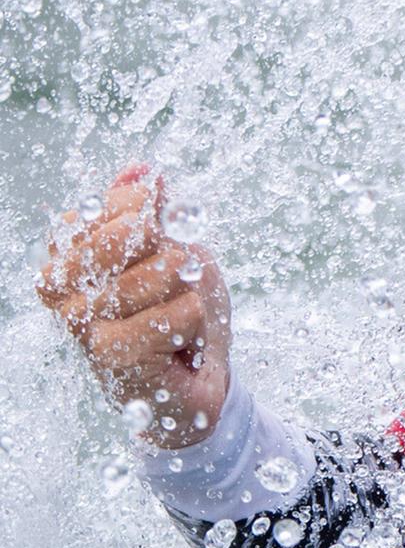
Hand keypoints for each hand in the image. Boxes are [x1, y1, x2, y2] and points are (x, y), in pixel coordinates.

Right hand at [35, 167, 232, 449]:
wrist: (201, 378)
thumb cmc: (183, 309)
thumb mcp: (178, 247)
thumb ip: (154, 210)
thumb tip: (142, 169)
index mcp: (69, 253)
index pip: (107, 207)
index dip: (144, 211)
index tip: (161, 226)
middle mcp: (61, 287)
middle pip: (123, 238)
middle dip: (169, 250)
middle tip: (178, 274)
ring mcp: (79, 323)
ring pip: (150, 277)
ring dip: (185, 290)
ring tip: (181, 309)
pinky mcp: (107, 357)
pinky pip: (167, 318)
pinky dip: (190, 320)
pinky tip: (183, 334)